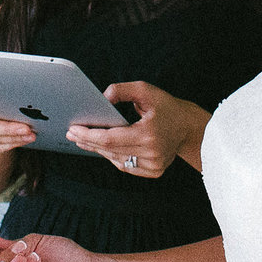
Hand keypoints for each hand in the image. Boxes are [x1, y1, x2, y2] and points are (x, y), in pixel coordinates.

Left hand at [66, 82, 209, 177]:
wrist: (189, 128)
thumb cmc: (167, 107)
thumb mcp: (146, 90)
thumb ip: (121, 90)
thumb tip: (101, 98)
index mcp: (149, 134)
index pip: (110, 139)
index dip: (88, 135)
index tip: (73, 129)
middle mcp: (152, 153)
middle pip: (110, 150)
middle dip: (88, 141)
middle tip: (71, 133)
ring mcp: (154, 165)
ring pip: (116, 159)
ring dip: (97, 149)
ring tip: (82, 139)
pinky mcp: (154, 171)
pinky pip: (126, 165)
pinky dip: (112, 156)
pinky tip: (102, 148)